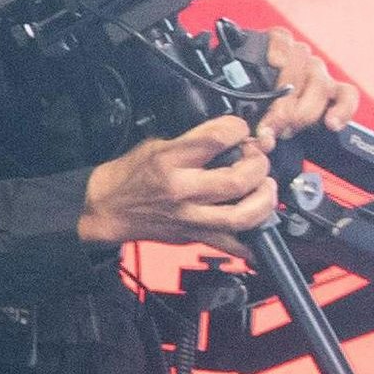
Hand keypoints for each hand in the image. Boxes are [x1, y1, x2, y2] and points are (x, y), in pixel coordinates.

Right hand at [79, 113, 281, 249]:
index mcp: (170, 161)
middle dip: (258, 165)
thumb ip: (196, 141)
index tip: (241, 130)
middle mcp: (182, 191)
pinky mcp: (194, 237)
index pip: (218, 138)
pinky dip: (251, 239)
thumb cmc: (131, 176)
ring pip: (242, 215)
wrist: (108, 208)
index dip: (239, 128)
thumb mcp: (158, 145)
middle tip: (257, 160)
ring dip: (263, 200)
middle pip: (238, 180)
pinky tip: (258, 224)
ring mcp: (190, 218)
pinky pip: (232, 244)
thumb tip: (232, 137)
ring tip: (265, 188)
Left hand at [245, 26, 362, 144]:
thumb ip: (240, 104)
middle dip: (282, 104)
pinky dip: (342, 109)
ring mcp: (318, 72)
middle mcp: (298, 55)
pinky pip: (347, 95)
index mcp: (273, 47)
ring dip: (304, 113)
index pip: (281, 39)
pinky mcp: (335, 90)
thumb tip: (254, 129)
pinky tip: (331, 123)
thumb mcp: (238, 98)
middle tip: (270, 127)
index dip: (276, 55)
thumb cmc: (247, 104)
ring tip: (287, 131)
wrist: (264, 120)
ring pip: (320, 84)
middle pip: (299, 69)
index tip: (269, 72)